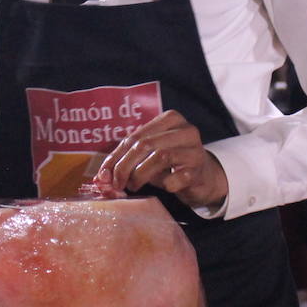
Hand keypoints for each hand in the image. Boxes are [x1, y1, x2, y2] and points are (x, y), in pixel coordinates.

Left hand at [98, 110, 228, 210]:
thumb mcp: (150, 156)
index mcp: (169, 119)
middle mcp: (185, 129)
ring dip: (140, 175)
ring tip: (133, 186)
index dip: (115, 156)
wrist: (204, 178)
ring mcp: (194, 149)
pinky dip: (165, 184)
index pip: (134, 136)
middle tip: (117, 184)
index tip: (103, 175)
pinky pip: (176, 178)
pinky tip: (164, 187)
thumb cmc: (172, 164)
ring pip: (160, 157)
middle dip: (125, 166)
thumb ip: (128, 159)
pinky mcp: (199, 170)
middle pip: (145, 145)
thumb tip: (101, 176)